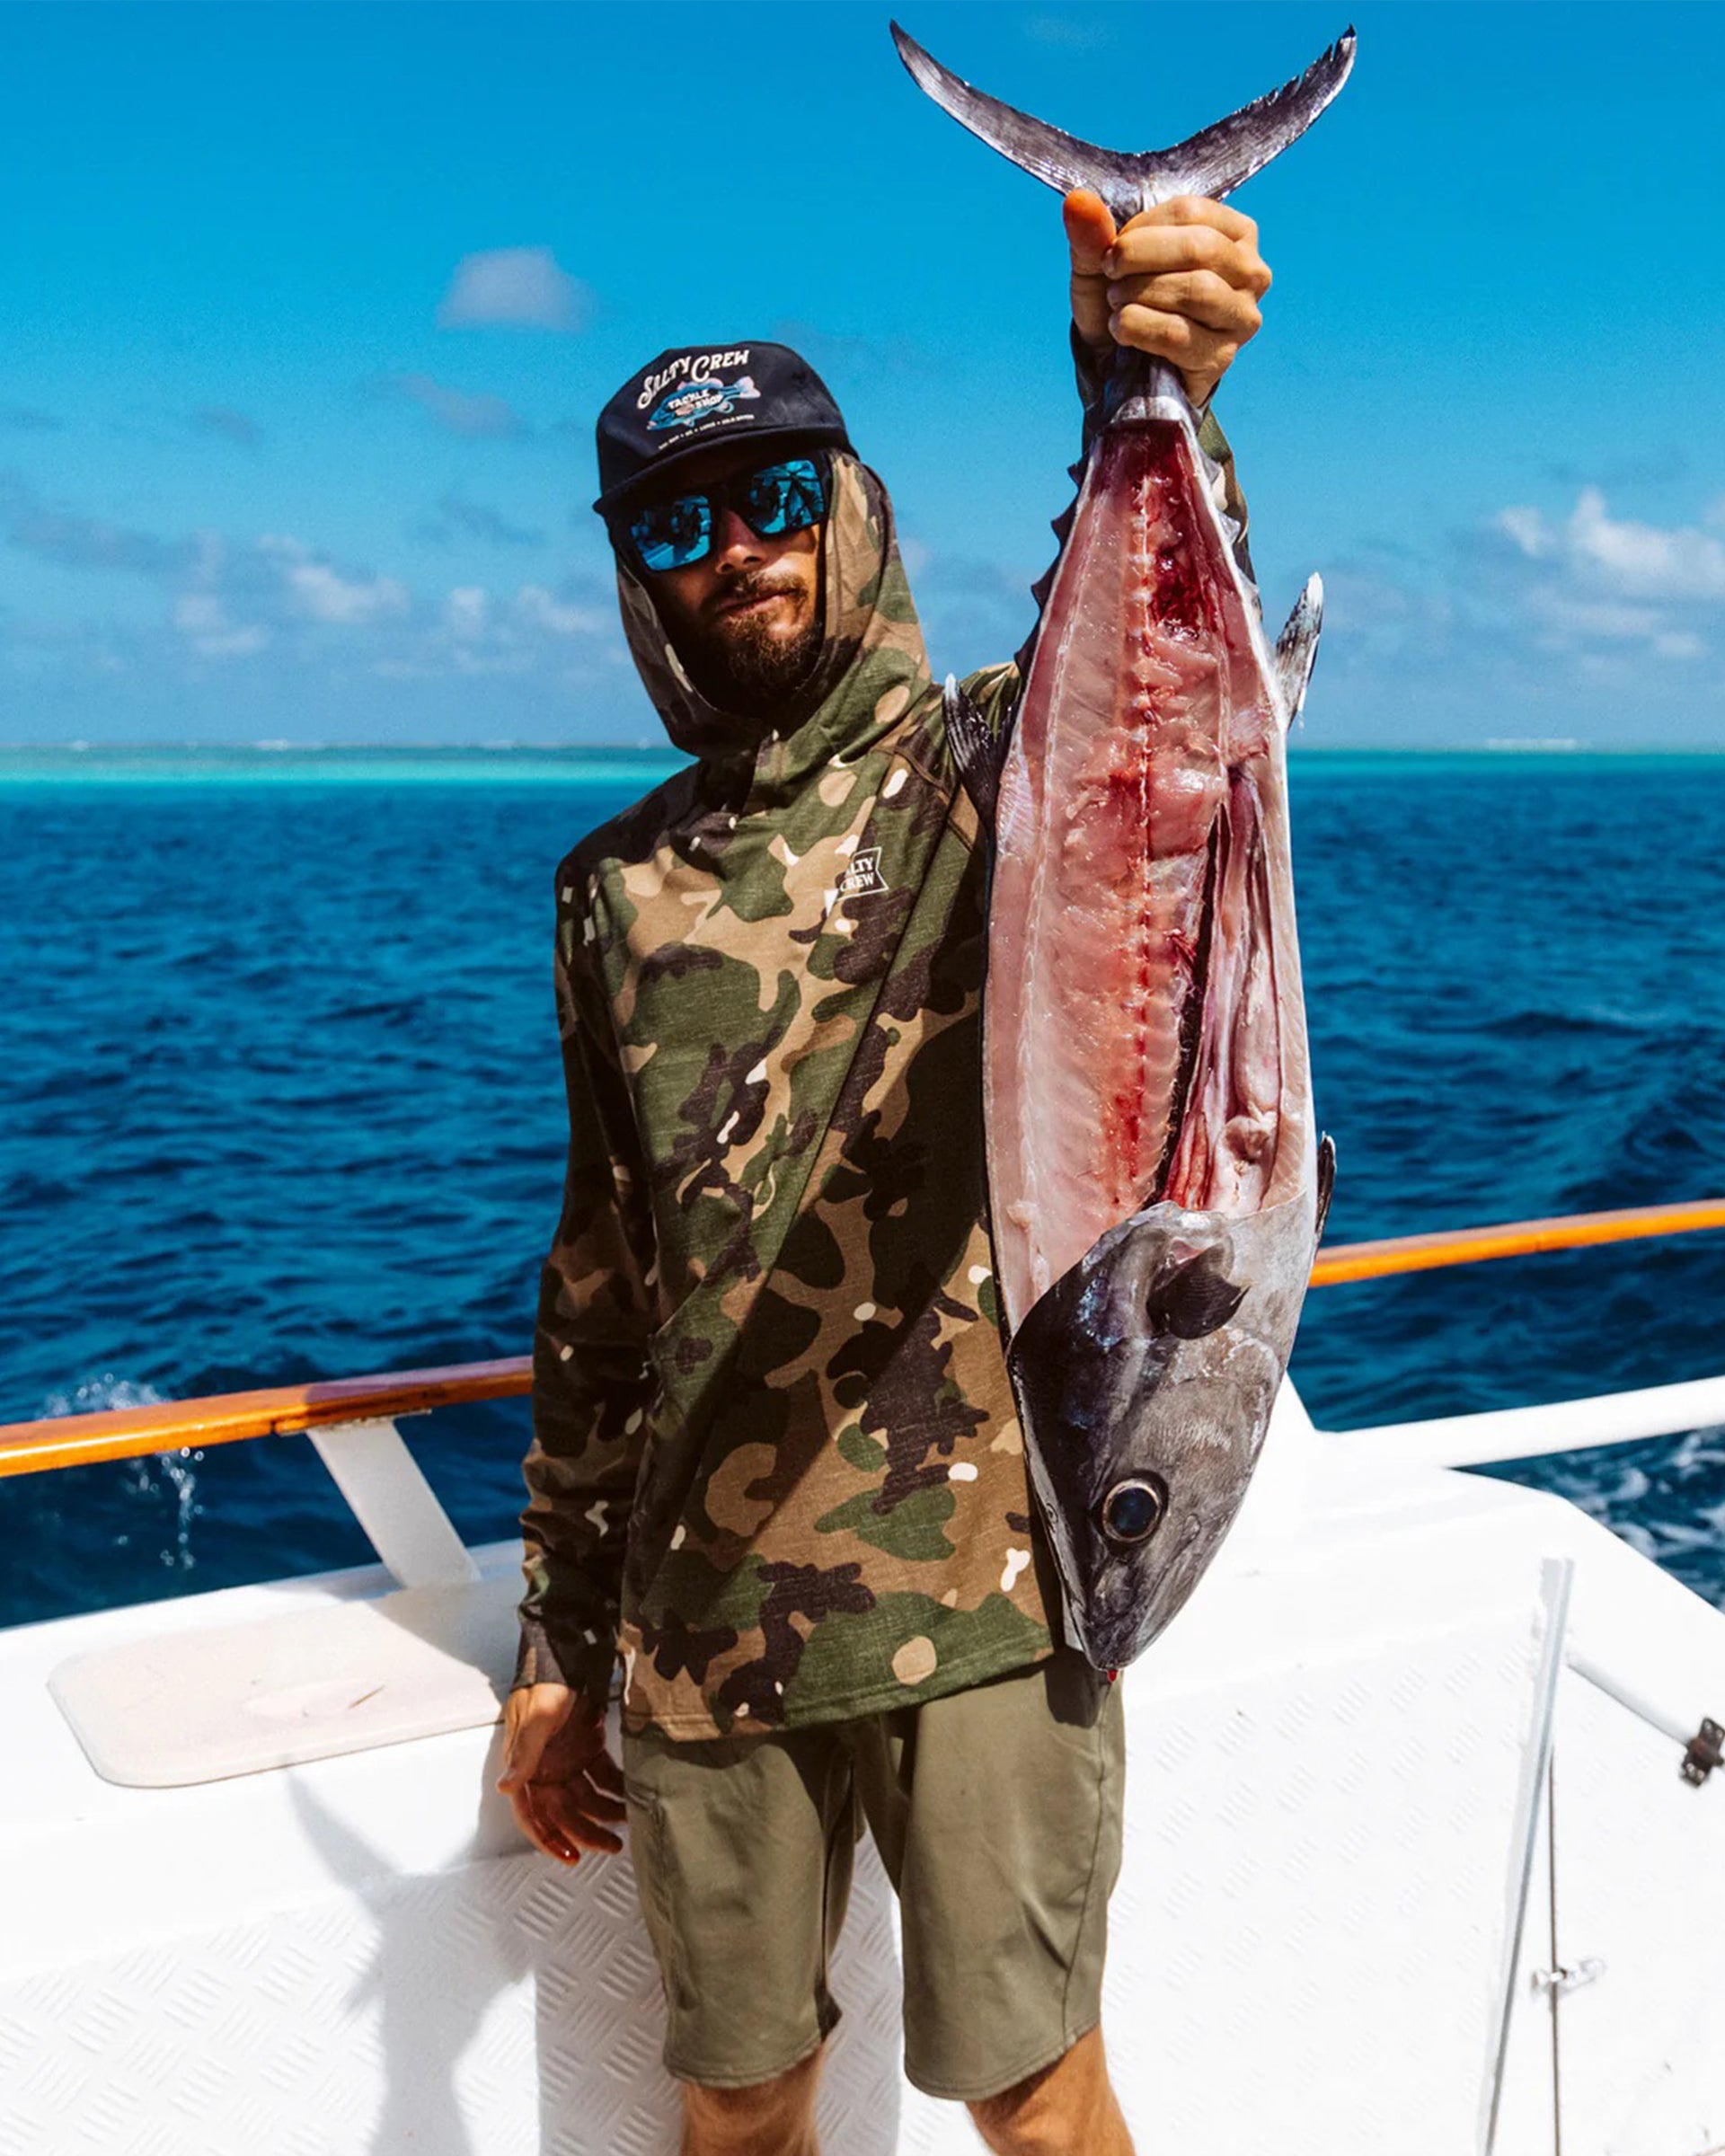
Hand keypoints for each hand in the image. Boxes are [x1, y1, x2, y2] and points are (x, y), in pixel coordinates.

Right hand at [496, 1681, 625, 1865]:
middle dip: (586, 1833)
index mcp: (525, 1768)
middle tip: (611, 1846)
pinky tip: (630, 1796)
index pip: (531, 1815)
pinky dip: (616, 1789)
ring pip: (586, 1799)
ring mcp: (567, 1761)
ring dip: (605, 1814)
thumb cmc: (544, 1685)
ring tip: (626, 1822)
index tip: (570, 1856)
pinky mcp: (587, 1749)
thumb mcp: (535, 1720)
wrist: (567, 1655)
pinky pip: (602, 1777)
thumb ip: (523, 1755)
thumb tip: (505, 1788)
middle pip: (564, 1813)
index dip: (549, 1839)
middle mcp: (545, 1771)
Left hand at [1065, 189, 1270, 405]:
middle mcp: (1251, 272)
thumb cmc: (1124, 299)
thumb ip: (1094, 229)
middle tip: (1110, 275)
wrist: (1119, 364)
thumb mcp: (1103, 260)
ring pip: (1197, 291)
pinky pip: (1179, 336)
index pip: (1191, 211)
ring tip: (1115, 302)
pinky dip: (1139, 327)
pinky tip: (1121, 329)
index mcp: (1234, 233)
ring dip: (1140, 294)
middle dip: (1140, 258)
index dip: (1141, 229)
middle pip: (1199, 248)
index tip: (1113, 250)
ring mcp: (1241, 318)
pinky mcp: (1221, 358)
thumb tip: (1078, 200)